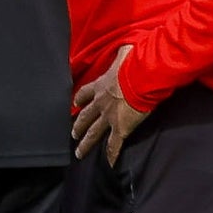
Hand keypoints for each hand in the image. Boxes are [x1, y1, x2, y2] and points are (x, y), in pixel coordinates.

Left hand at [71, 45, 148, 166]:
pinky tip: (107, 165)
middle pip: (85, 116)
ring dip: (86, 143)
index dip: (79, 99)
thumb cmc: (134, 64)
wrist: (140, 78)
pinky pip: (113, 146)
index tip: (75, 104)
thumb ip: (123, 54)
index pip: (85, 93)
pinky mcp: (120, 129)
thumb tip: (125, 48)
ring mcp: (109, 117)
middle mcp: (101, 102)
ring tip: (79, 152)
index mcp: (101, 85)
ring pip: (93, 134)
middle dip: (78, 125)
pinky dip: (110, 156)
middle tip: (72, 133)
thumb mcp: (125, 55)